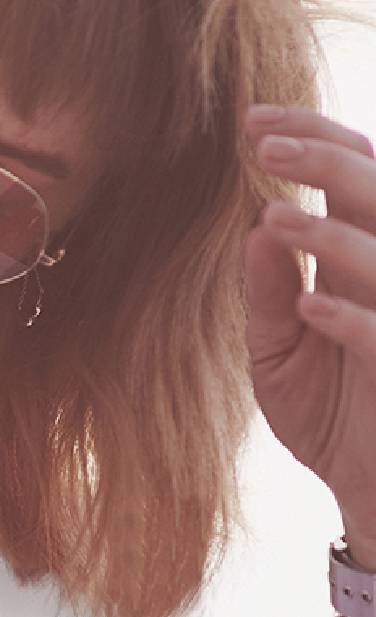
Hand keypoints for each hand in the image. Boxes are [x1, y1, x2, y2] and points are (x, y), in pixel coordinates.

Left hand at [244, 104, 375, 566]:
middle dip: (324, 158)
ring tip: (276, 219)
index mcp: (365, 258)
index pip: (354, 172)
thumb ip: (267, 293)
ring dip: (334, 233)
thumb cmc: (331, 417)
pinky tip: (309, 307)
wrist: (370, 494)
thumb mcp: (279, 354)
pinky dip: (351, 318)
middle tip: (262, 143)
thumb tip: (255, 225)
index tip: (251, 121)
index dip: (311, 136)